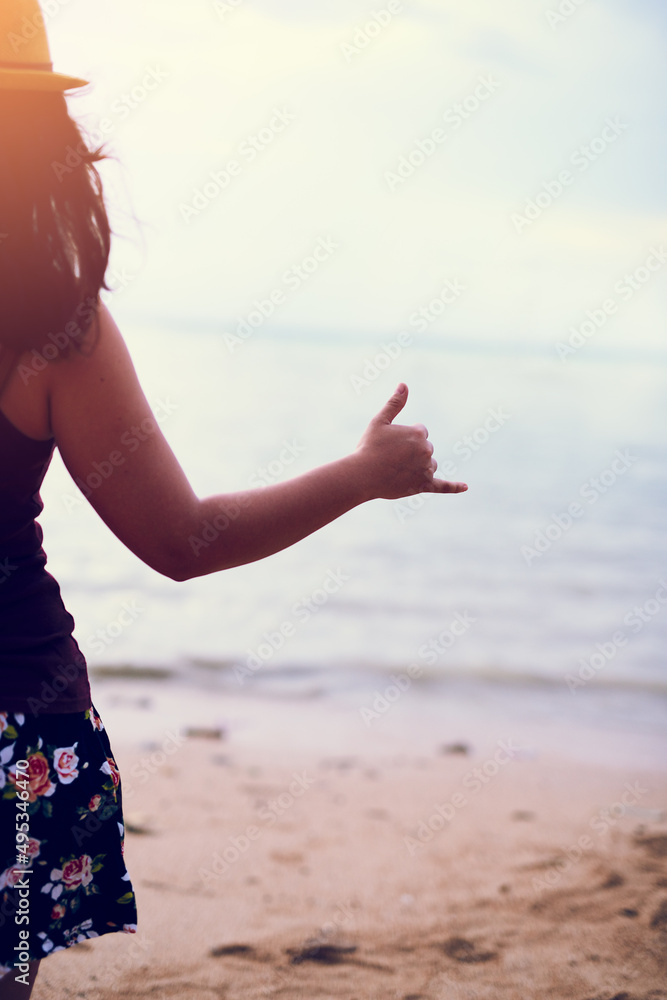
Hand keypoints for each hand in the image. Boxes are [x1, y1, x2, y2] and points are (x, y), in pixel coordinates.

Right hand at [355, 383, 467, 500]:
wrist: (362, 475)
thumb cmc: (368, 447)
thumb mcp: (379, 421)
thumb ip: (395, 403)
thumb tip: (404, 384)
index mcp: (419, 433)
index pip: (421, 432)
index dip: (405, 438)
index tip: (391, 444)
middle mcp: (427, 450)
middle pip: (426, 449)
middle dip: (412, 452)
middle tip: (391, 458)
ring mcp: (426, 469)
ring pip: (429, 465)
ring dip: (418, 466)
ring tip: (397, 470)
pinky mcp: (424, 485)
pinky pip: (443, 486)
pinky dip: (454, 487)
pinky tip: (465, 487)